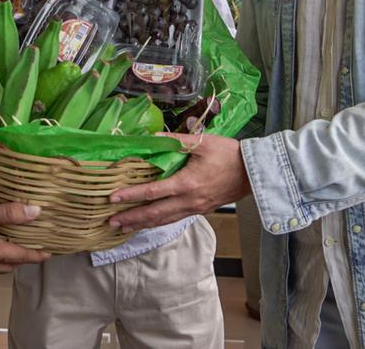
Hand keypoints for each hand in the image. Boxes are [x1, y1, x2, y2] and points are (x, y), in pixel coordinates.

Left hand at [108, 133, 250, 232]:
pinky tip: (151, 222)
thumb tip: (153, 136)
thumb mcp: (202, 142)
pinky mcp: (201, 210)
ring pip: (164, 220)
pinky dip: (159, 222)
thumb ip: (176, 140)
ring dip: (143, 224)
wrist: (254, 172)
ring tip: (124, 227)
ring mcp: (195, 208)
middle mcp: (188, 201)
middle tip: (111, 222)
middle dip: (131, 219)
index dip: (131, 195)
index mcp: (186, 184)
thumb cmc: (229, 154)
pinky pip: (175, 219)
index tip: (113, 198)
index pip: (152, 192)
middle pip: (154, 214)